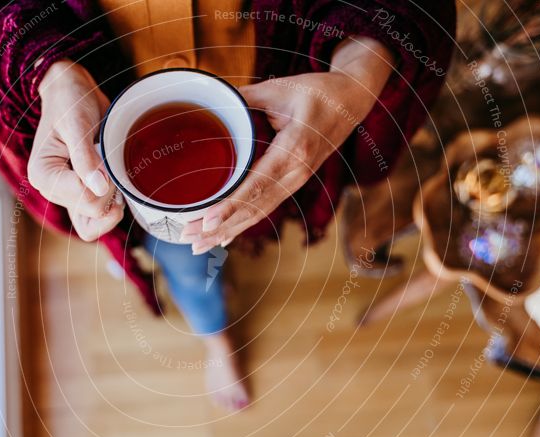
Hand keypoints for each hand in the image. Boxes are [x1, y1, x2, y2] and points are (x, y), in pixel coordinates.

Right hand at [28, 60, 123, 240]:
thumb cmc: (70, 102)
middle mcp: (51, 190)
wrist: (72, 93)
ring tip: (115, 177)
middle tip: (111, 162)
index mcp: (43, 174)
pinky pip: (94, 221)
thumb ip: (86, 156)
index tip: (107, 158)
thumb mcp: (77, 123)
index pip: (84, 198)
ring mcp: (66, 195)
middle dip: (110, 192)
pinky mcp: (80, 195)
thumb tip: (99, 187)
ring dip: (112, 207)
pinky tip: (118, 192)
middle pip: (92, 212)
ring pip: (93, 225)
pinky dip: (110, 212)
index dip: (106, 183)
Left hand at [181, 38, 393, 253]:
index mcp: (295, 149)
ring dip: (227, 231)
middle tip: (188, 238)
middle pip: (255, 208)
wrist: (351, 101)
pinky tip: (224, 239)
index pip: (258, 184)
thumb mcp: (281, 88)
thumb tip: (211, 101)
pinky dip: (243, 224)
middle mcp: (297, 173)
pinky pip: (266, 208)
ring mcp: (297, 181)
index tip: (208, 221)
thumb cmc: (317, 92)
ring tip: (198, 245)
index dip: (232, 205)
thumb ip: (245, 98)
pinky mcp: (293, 183)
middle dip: (221, 227)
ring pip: (259, 214)